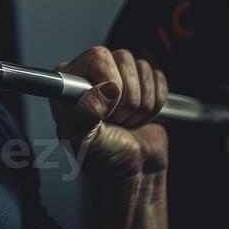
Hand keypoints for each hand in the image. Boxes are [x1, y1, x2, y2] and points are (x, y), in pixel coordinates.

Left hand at [49, 47, 168, 180]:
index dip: (109, 82)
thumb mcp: (83, 139)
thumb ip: (87, 112)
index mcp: (69, 83)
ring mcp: (119, 78)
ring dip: (142, 104)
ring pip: (143, 68)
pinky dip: (156, 103)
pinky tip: (141, 117)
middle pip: (124, 59)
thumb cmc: (103, 158)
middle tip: (117, 120)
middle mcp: (92, 74)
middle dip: (127, 98)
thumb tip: (107, 88)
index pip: (97, 56)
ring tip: (127, 121)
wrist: (132, 172)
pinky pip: (159, 78)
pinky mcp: (143, 85)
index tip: (107, 110)